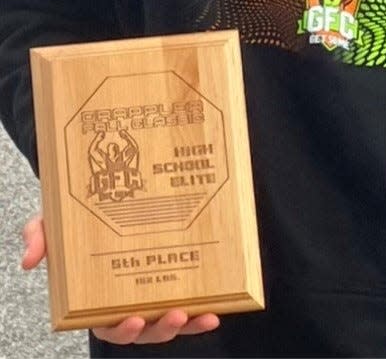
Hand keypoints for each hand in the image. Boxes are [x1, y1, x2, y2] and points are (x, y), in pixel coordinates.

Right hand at [21, 215, 219, 344]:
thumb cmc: (75, 222)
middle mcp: (125, 302)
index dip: (122, 328)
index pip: (108, 325)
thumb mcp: (52, 225)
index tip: (133, 318)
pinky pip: (189, 305)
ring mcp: (151, 293)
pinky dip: (201, 314)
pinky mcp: (173, 281)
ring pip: (168, 322)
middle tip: (174, 315)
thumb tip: (30, 261)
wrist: (101, 196)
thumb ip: (39, 238)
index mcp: (96, 299)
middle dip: (160, 329)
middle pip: (144, 329)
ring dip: (186, 325)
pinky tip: (215, 313)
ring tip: (200, 316)